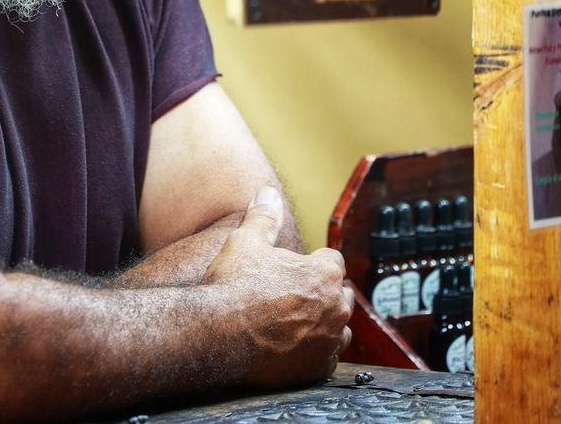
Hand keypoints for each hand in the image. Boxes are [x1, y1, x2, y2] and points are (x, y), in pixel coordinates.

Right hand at [203, 186, 353, 388]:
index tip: (294, 269)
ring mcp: (329, 340)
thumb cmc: (233, 285)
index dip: (313, 263)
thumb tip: (268, 192)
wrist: (219, 334)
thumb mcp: (245, 241)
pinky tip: (293, 347)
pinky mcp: (317, 368)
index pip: (332, 261)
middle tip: (291, 294)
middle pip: (341, 295)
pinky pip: (327, 357)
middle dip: (322, 293)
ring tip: (295, 322)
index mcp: (324, 273)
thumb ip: (264, 216)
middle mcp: (336, 307)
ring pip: (339, 328)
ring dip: (324, 324)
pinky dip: (315, 352)